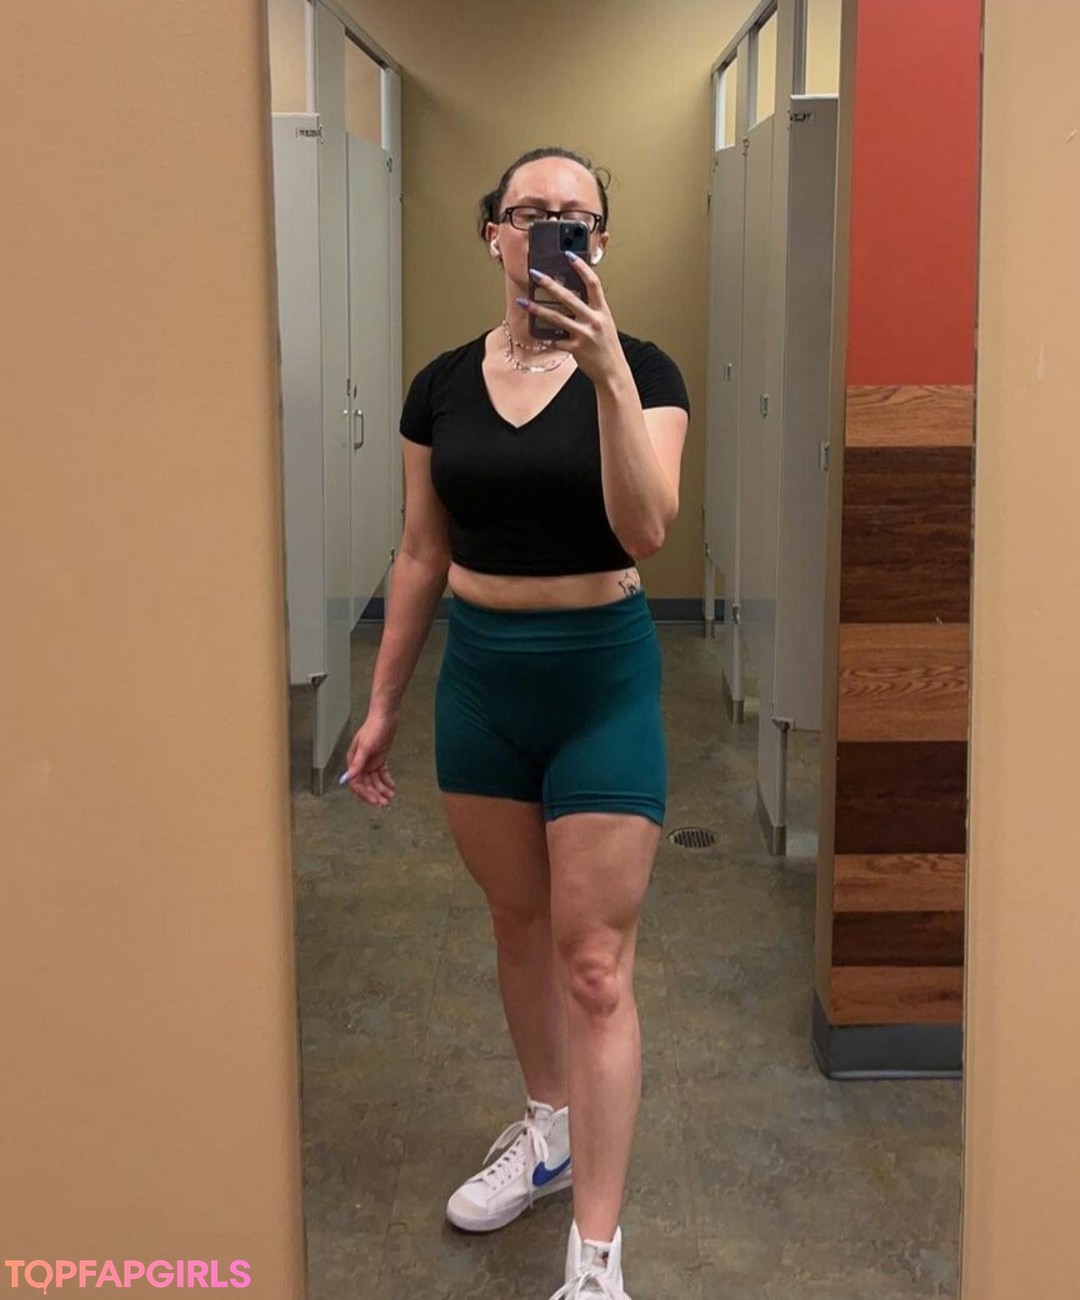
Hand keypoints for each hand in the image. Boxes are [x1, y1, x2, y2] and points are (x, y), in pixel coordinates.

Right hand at [341, 713, 397, 807]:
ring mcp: (370, 762)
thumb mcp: (366, 747)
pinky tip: (392, 787)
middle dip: (375, 795)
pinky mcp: (380, 759)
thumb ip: (358, 763)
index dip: (365, 794)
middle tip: (384, 803)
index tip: (375, 801)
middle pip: (366, 785)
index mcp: (354, 761)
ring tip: (391, 797)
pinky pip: (382, 775)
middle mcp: (361, 763)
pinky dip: (387, 782)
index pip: (356, 783)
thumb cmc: (374, 728)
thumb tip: (348, 776)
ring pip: (375, 781)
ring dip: (382, 790)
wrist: (386, 717)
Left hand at [520, 254, 628, 387]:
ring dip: (537, 309)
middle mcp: (594, 320)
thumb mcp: (604, 323)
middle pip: (569, 298)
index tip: (569, 255)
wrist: (613, 371)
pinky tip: (535, 334)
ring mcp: (584, 335)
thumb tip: (571, 295)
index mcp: (602, 311)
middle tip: (535, 274)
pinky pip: (555, 341)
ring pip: (556, 318)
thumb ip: (591, 309)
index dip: (581, 268)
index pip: (593, 283)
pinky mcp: (575, 349)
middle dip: (550, 284)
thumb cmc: (607, 346)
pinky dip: (545, 338)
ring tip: (523, 302)